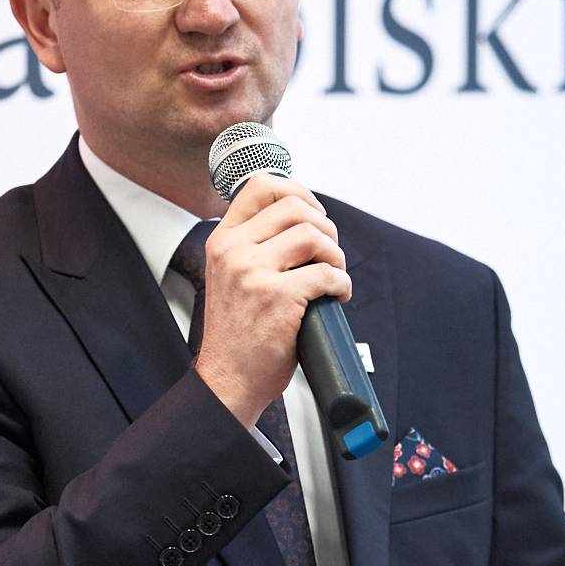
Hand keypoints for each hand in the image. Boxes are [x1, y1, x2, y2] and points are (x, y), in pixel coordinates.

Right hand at [193, 174, 350, 426]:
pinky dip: (342, 285)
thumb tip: (302, 219)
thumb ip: (254, 246)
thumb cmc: (238, 333)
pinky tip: (336, 297)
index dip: (298, 192)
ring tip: (333, 276)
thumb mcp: (231, 276)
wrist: (227, 379)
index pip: (261, 186)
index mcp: (223, 241)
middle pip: (296, 208)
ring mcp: (254, 273)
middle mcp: (234, 250)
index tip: (315, 214)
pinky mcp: (278, 297)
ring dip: (336, 256)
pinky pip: (327, 274)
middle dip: (326, 229)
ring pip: (314, 235)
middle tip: (329, 255)